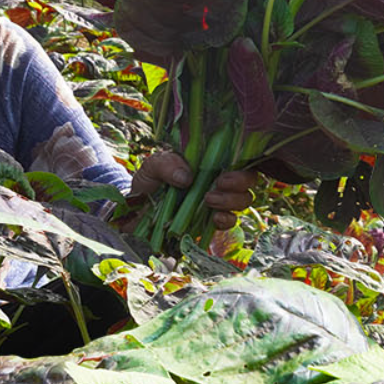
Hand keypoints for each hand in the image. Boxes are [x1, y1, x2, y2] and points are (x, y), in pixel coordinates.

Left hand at [127, 151, 258, 230]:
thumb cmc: (148, 182)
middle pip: (247, 181)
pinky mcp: (210, 223)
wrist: (135, 211)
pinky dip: (226, 221)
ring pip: (243, 200)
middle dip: (239, 184)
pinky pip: (229, 222)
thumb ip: (166, 164)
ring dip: (232, 201)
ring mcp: (217, 203)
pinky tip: (215, 219)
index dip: (242, 166)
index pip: (239, 160)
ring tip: (209, 200)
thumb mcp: (152, 166)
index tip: (224, 174)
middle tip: (218, 185)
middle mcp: (218, 182)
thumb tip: (186, 177)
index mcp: (209, 163)